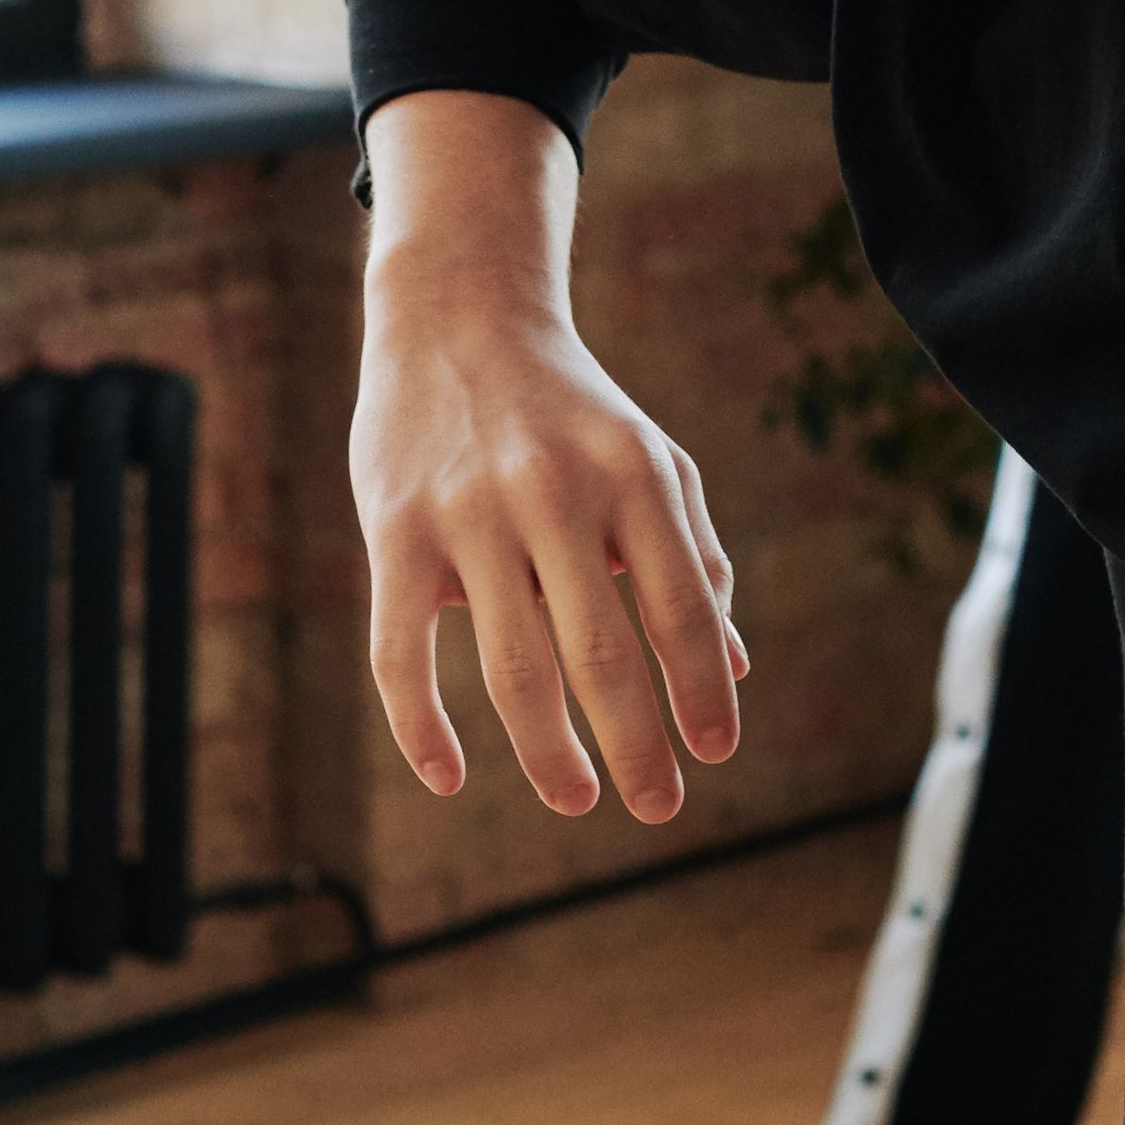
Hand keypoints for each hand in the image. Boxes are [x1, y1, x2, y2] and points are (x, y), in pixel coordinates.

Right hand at [354, 108, 748, 820]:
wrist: (456, 316)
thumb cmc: (572, 409)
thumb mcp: (652, 463)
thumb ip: (695, 561)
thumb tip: (731, 673)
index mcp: (633, 474)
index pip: (682, 609)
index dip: (700, 693)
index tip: (713, 754)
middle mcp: (553, 491)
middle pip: (602, 652)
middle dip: (637, 745)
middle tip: (657, 808)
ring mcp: (468, 512)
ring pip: (511, 667)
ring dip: (548, 751)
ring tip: (578, 797)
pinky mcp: (393, 529)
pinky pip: (402, 651)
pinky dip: (421, 726)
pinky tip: (450, 776)